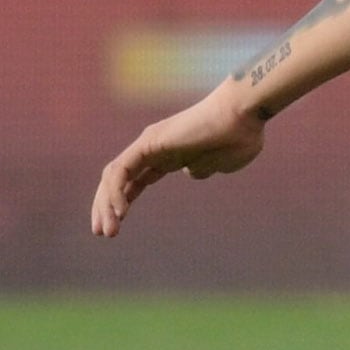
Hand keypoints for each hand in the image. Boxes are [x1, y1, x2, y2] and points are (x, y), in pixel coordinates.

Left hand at [92, 83, 269, 237]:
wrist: (245, 115)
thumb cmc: (241, 137)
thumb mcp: (221, 164)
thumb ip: (203, 169)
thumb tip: (191, 172)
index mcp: (170, 155)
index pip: (137, 181)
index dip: (124, 202)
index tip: (118, 226)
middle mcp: (154, 149)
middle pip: (120, 180)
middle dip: (107, 207)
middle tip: (104, 233)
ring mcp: (149, 144)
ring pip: (115, 176)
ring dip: (106, 205)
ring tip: (107, 231)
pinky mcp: (148, 142)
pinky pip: (121, 170)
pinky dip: (115, 192)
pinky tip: (119, 212)